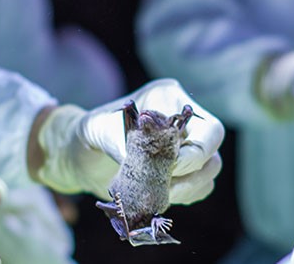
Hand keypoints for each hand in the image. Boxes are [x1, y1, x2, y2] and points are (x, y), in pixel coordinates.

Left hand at [31, 78, 223, 203]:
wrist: (80, 155)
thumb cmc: (89, 132)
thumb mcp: (97, 130)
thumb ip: (118, 140)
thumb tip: (140, 162)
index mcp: (167, 98)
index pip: (205, 125)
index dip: (195, 152)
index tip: (169, 168)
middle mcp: (181, 119)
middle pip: (213, 146)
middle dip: (192, 171)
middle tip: (165, 184)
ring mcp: (185, 144)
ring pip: (210, 170)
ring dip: (189, 187)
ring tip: (159, 193)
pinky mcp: (181, 170)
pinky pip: (200, 186)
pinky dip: (185, 195)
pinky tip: (160, 196)